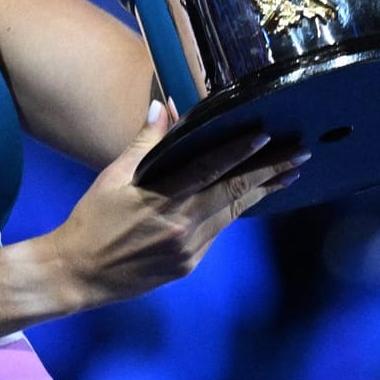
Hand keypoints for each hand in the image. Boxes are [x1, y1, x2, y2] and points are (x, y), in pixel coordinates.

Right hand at [43, 100, 306, 307]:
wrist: (79, 273)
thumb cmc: (92, 220)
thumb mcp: (113, 177)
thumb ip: (144, 142)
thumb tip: (166, 106)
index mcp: (162, 200)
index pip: (209, 170)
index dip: (239, 152)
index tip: (266, 135)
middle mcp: (182, 226)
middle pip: (234, 193)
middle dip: (270, 173)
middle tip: (300, 154)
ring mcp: (189, 250)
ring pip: (232, 214)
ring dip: (261, 192)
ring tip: (288, 175)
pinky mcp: (188, 265)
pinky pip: (218, 232)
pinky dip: (235, 211)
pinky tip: (251, 198)